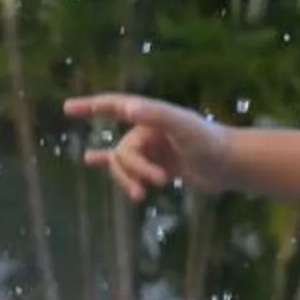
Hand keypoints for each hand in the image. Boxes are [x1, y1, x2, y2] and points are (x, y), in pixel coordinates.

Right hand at [60, 93, 231, 200]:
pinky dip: (114, 170)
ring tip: (144, 194)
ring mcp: (152, 149)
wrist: (231, 165)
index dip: (91, 106)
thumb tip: (126, 107)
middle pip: (121, 151)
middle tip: (160, 180)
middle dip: (133, 169)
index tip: (67, 108)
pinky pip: (129, 170)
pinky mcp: (158, 166)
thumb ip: (156, 115)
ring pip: (123, 165)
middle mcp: (148, 130)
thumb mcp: (184, 127)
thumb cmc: (210, 142)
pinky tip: (92, 163)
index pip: (114, 106)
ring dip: (130, 180)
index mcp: (150, 115)